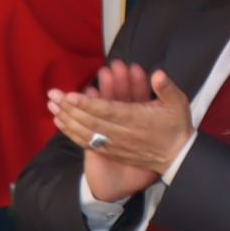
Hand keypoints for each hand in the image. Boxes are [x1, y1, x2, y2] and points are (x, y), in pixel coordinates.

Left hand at [47, 65, 194, 190]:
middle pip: (91, 122)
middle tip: (52, 94)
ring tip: (51, 105)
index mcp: (138, 120)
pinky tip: (59, 122)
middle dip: (69, 108)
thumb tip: (157, 74)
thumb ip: (166, 89)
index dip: (88, 104)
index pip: (108, 112)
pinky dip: (72, 133)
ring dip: (67, 119)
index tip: (71, 95)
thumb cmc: (176, 126)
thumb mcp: (178, 104)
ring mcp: (115, 145)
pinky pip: (87, 143)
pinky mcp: (111, 152)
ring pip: (86, 133)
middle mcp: (123, 134)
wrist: (177, 157)